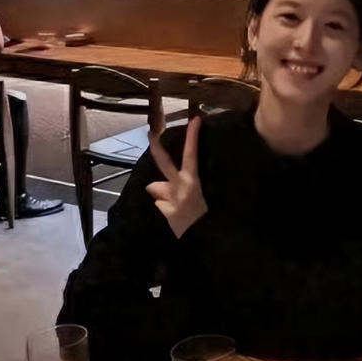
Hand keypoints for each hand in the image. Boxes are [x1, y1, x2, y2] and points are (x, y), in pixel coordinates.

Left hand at [146, 115, 207, 238]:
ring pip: (157, 189)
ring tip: (176, 205)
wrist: (210, 242)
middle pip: (164, 163)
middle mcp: (180, 187)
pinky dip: (166, 211)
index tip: (195, 119)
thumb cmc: (210, 219)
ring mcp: (170, 200)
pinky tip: (176, 218)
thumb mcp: (202, 199)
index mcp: (193, 181)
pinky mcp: (165, 213)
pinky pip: (161, 207)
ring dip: (162, 194)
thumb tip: (153, 186)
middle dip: (156, 147)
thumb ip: (177, 189)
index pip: (191, 154)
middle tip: (151, 132)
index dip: (192, 136)